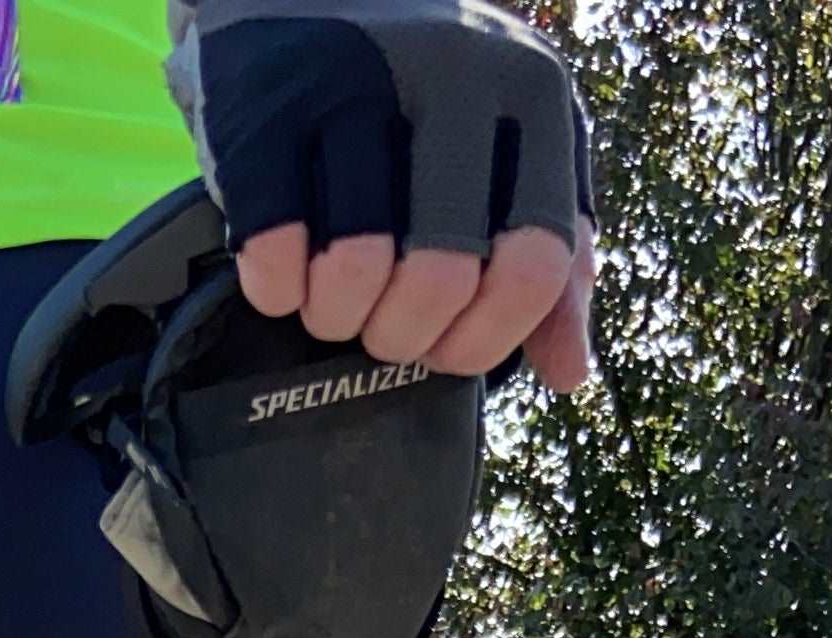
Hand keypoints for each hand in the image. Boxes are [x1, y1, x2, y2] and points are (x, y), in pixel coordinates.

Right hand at [168, 0, 596, 382]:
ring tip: (332, 305)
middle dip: (403, 336)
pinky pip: (274, 250)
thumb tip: (569, 372)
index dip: (487, 337)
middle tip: (381, 328)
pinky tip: (282, 276)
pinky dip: (275, 290)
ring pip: (356, 271)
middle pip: (441, 278)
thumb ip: (555, 261)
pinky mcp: (262, 104)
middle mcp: (453, 70)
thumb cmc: (419, 98)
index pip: (534, 264)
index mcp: (532, 92)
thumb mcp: (511, 155)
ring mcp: (354, 79)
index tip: (448, 350)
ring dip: (336, 320)